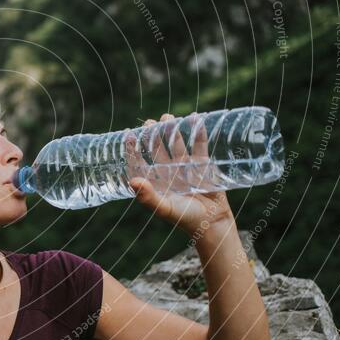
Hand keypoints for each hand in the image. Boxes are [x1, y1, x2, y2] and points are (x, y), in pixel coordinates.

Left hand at [125, 112, 234, 233]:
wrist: (212, 222)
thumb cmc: (185, 218)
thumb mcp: (164, 209)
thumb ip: (147, 197)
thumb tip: (132, 181)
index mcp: (155, 181)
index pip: (140, 161)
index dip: (133, 148)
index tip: (128, 133)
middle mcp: (168, 171)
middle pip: (157, 148)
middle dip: (152, 134)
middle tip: (149, 121)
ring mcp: (185, 167)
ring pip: (176, 143)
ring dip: (172, 129)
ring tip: (168, 116)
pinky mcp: (202, 164)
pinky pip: (199, 145)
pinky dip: (198, 132)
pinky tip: (195, 118)